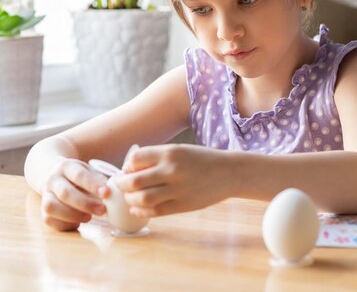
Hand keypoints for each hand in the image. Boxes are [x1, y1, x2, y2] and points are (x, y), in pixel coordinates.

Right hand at [41, 159, 107, 230]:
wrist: (52, 173)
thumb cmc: (79, 175)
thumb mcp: (89, 170)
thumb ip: (101, 179)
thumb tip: (118, 188)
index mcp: (67, 167)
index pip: (79, 175)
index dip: (93, 184)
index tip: (107, 193)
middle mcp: (53, 180)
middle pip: (65, 193)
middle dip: (85, 204)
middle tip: (102, 210)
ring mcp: (45, 195)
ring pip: (51, 207)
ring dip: (72, 215)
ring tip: (89, 218)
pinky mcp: (42, 209)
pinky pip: (48, 219)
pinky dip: (63, 224)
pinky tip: (77, 223)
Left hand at [113, 144, 235, 216]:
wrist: (229, 173)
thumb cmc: (203, 160)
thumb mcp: (181, 151)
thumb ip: (157, 158)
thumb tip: (129, 169)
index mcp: (171, 152)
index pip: (135, 158)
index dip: (127, 165)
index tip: (128, 170)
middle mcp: (172, 170)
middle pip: (134, 181)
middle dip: (122, 185)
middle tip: (121, 185)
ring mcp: (178, 189)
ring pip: (142, 198)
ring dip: (130, 199)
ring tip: (130, 197)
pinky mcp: (183, 205)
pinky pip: (155, 211)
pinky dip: (141, 211)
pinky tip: (137, 208)